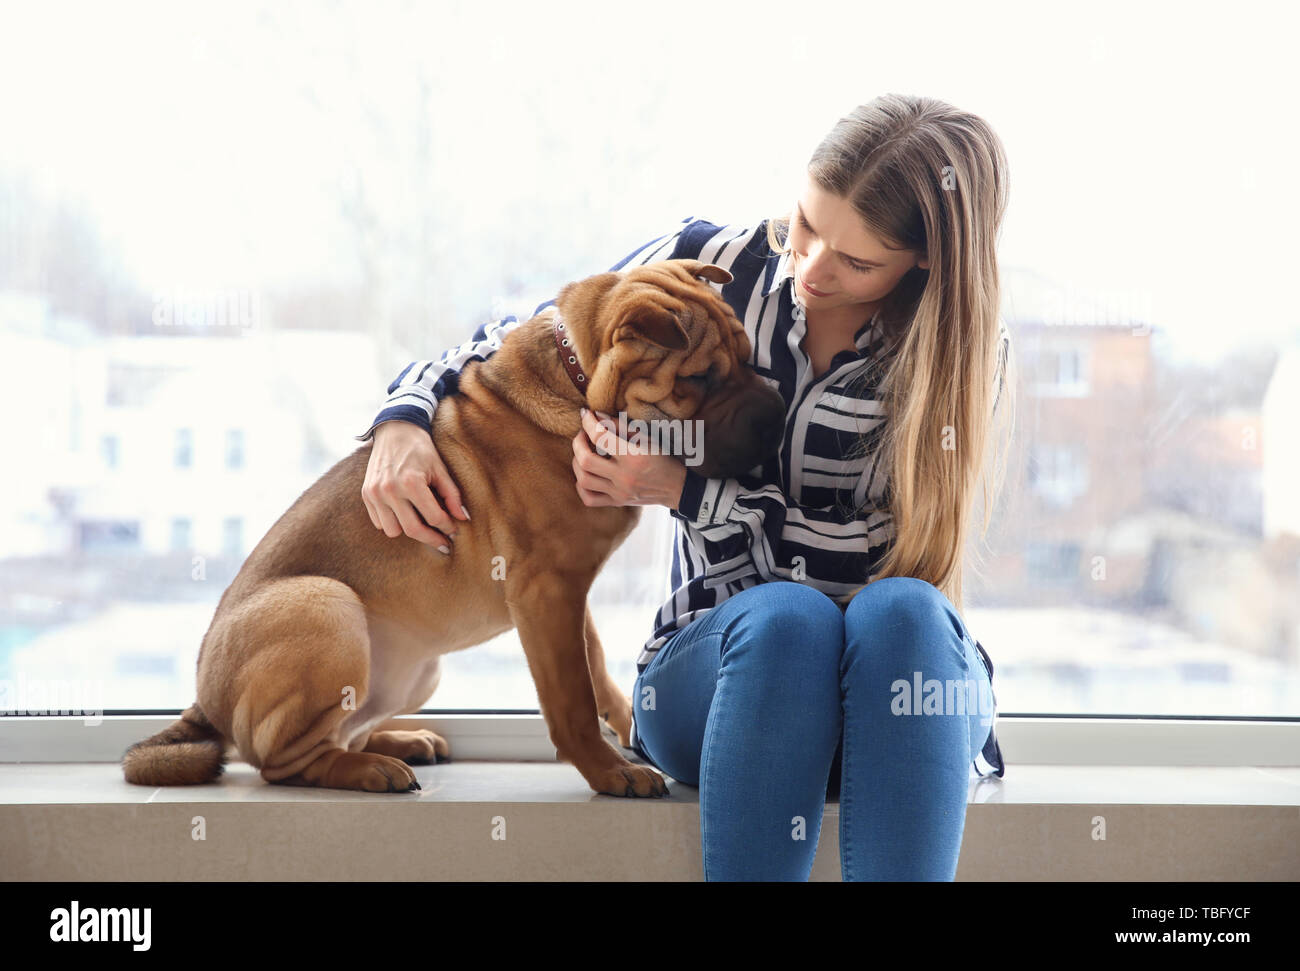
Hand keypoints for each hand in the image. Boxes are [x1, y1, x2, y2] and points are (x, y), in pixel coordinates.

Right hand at [362, 420, 469, 550]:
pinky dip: (392, 523)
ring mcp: (375, 493)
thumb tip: (462, 518)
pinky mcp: (366, 494)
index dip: (447, 528)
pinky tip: (405, 515)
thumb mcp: (440, 468)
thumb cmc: (421, 448)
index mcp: (411, 482)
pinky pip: (379, 522)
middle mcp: (389, 490)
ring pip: (393, 531)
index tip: (454, 532)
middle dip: (431, 540)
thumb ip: (452, 495)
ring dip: (409, 530)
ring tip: (422, 524)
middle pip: (413, 530)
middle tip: (444, 544)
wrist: (395, 430)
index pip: (433, 517)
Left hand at [572, 408, 688, 509]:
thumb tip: (597, 415)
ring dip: (577, 462)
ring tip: (583, 452)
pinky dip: (581, 485)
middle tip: (583, 434)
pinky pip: (588, 498)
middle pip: (585, 460)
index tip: (586, 414)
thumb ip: (620, 426)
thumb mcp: (647, 437)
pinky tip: (586, 473)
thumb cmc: (663, 458)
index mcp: (634, 457)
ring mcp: (619, 493)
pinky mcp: (617, 503)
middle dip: (578, 442)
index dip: (589, 422)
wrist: (676, 487)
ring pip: (583, 479)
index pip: (601, 437)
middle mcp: (624, 477)